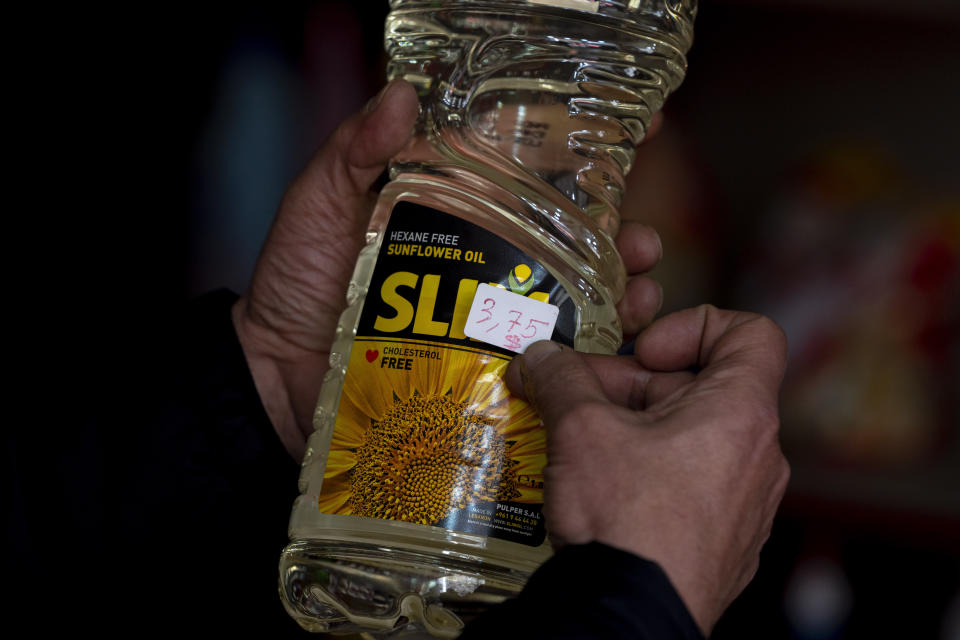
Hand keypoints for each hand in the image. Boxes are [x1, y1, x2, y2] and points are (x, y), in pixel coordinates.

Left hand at [232, 80, 665, 460]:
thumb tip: (403, 94)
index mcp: (453, 204)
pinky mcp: (483, 362)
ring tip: (640, 289)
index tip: (638, 127)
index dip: (583, 145)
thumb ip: (355, 151)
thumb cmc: (295, 280)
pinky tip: (612, 348)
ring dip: (620, 290)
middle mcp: (481, 253)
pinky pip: (546, 356)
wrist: (274, 369)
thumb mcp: (319, 201)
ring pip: (572, 295)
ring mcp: (485, 311)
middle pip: (569, 236)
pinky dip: (589, 351)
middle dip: (623, 232)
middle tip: (644, 237)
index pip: (527, 166)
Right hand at [505, 306, 789, 634]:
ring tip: (575, 440)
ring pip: (690, 436)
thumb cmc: (626, 521)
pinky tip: (598, 484)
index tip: (643, 350)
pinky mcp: (724, 540)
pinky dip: (648, 467)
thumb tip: (542, 358)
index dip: (694, 325)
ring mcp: (745, 503)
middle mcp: (757, 456)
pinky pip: (691, 481)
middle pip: (699, 387)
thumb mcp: (581, 430)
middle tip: (573, 394)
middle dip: (630, 384)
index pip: (751, 333)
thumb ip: (561, 379)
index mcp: (741, 413)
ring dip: (633, 425)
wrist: (631, 615)